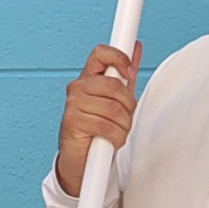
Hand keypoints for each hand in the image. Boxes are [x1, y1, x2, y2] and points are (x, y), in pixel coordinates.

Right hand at [52, 45, 137, 194]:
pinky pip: (106, 126)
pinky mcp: (72, 122)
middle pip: (114, 85)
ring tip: (117, 131)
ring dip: (123, 125)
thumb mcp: (116, 98)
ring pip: (113, 108)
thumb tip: (137, 47)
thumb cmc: (97, 127)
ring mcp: (72, 104)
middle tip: (124, 116)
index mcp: (87, 78)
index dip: (120, 58)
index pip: (101, 53)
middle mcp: (76, 88)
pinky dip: (116, 137)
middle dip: (127, 104)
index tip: (130, 73)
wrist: (81, 159)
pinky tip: (111, 139)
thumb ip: (125, 74)